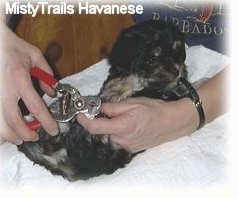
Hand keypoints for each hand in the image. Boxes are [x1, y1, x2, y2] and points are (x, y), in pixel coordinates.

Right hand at [0, 25, 58, 144]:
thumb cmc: (13, 47)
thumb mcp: (36, 56)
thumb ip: (47, 75)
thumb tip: (52, 93)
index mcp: (19, 78)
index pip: (35, 106)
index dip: (46, 121)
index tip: (53, 130)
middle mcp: (4, 88)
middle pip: (14, 119)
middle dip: (26, 133)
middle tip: (35, 137)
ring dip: (10, 134)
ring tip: (21, 139)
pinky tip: (6, 130)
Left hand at [77, 97, 197, 152]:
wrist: (171, 122)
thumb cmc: (154, 110)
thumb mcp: (132, 103)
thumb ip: (112, 107)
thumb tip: (98, 108)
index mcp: (122, 127)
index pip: (95, 127)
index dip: (84, 121)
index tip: (80, 114)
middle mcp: (122, 140)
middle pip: (102, 132)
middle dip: (100, 121)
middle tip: (106, 110)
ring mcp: (127, 146)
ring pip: (110, 135)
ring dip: (110, 126)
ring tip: (123, 116)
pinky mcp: (131, 148)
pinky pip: (118, 139)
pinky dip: (117, 131)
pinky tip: (128, 124)